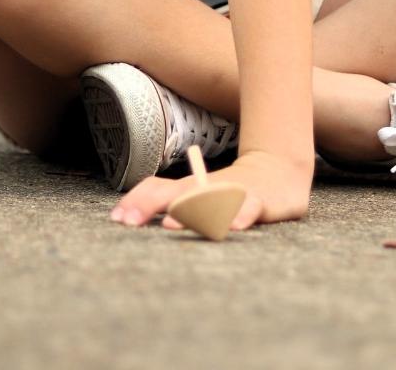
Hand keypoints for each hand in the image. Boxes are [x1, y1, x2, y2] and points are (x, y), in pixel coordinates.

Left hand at [110, 150, 312, 231]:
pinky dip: (240, 215)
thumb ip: (172, 204)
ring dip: (191, 211)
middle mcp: (207, 187)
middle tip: (129, 222)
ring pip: (210, 199)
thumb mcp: (199, 195)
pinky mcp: (259, 201)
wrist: (278, 170)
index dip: (137, 201)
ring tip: (171, 225)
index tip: (117, 220)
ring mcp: (233, 192)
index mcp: (190, 187)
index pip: (157, 188)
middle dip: (150, 205)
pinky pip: (249, 207)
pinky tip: (233, 226)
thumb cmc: (231, 189)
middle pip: (174, 192)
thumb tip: (127, 217)